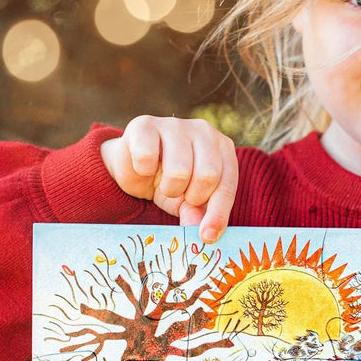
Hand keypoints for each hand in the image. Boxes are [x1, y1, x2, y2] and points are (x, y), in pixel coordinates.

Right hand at [100, 115, 237, 241]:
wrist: (133, 165)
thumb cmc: (170, 182)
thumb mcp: (190, 202)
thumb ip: (201, 214)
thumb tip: (205, 235)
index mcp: (223, 148)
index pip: (227, 184)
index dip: (217, 214)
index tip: (207, 236)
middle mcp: (204, 131)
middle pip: (208, 176)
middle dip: (191, 196)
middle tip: (181, 195)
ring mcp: (175, 124)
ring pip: (179, 170)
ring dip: (168, 187)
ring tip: (164, 183)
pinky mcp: (145, 124)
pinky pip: (147, 157)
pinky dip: (143, 171)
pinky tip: (144, 167)